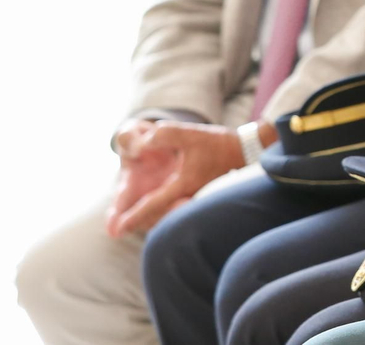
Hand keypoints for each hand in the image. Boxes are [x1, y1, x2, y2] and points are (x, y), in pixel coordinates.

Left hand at [104, 120, 244, 236]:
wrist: (246, 150)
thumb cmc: (219, 143)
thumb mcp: (190, 134)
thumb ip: (165, 135)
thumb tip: (142, 142)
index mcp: (184, 184)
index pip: (154, 203)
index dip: (134, 216)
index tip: (118, 229)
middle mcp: (188, 195)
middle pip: (158, 216)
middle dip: (139, 222)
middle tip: (118, 230)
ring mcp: (194, 197)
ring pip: (167, 214)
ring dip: (150, 217)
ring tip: (132, 221)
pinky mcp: (199, 194)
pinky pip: (176, 208)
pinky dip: (163, 211)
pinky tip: (157, 209)